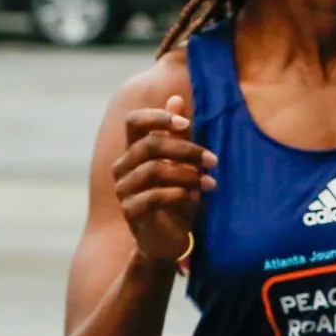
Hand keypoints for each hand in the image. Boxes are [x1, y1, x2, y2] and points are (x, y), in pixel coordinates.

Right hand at [113, 94, 214, 264]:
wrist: (170, 237)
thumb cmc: (177, 196)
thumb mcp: (182, 163)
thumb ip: (178, 134)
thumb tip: (175, 98)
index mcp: (134, 150)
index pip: (134, 121)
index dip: (158, 117)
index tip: (186, 124)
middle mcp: (123, 167)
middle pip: (149, 145)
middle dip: (186, 150)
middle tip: (213, 160)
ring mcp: (123, 190)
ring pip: (154, 170)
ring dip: (187, 174)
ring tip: (209, 182)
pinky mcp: (130, 212)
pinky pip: (154, 196)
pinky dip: (179, 194)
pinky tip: (194, 197)